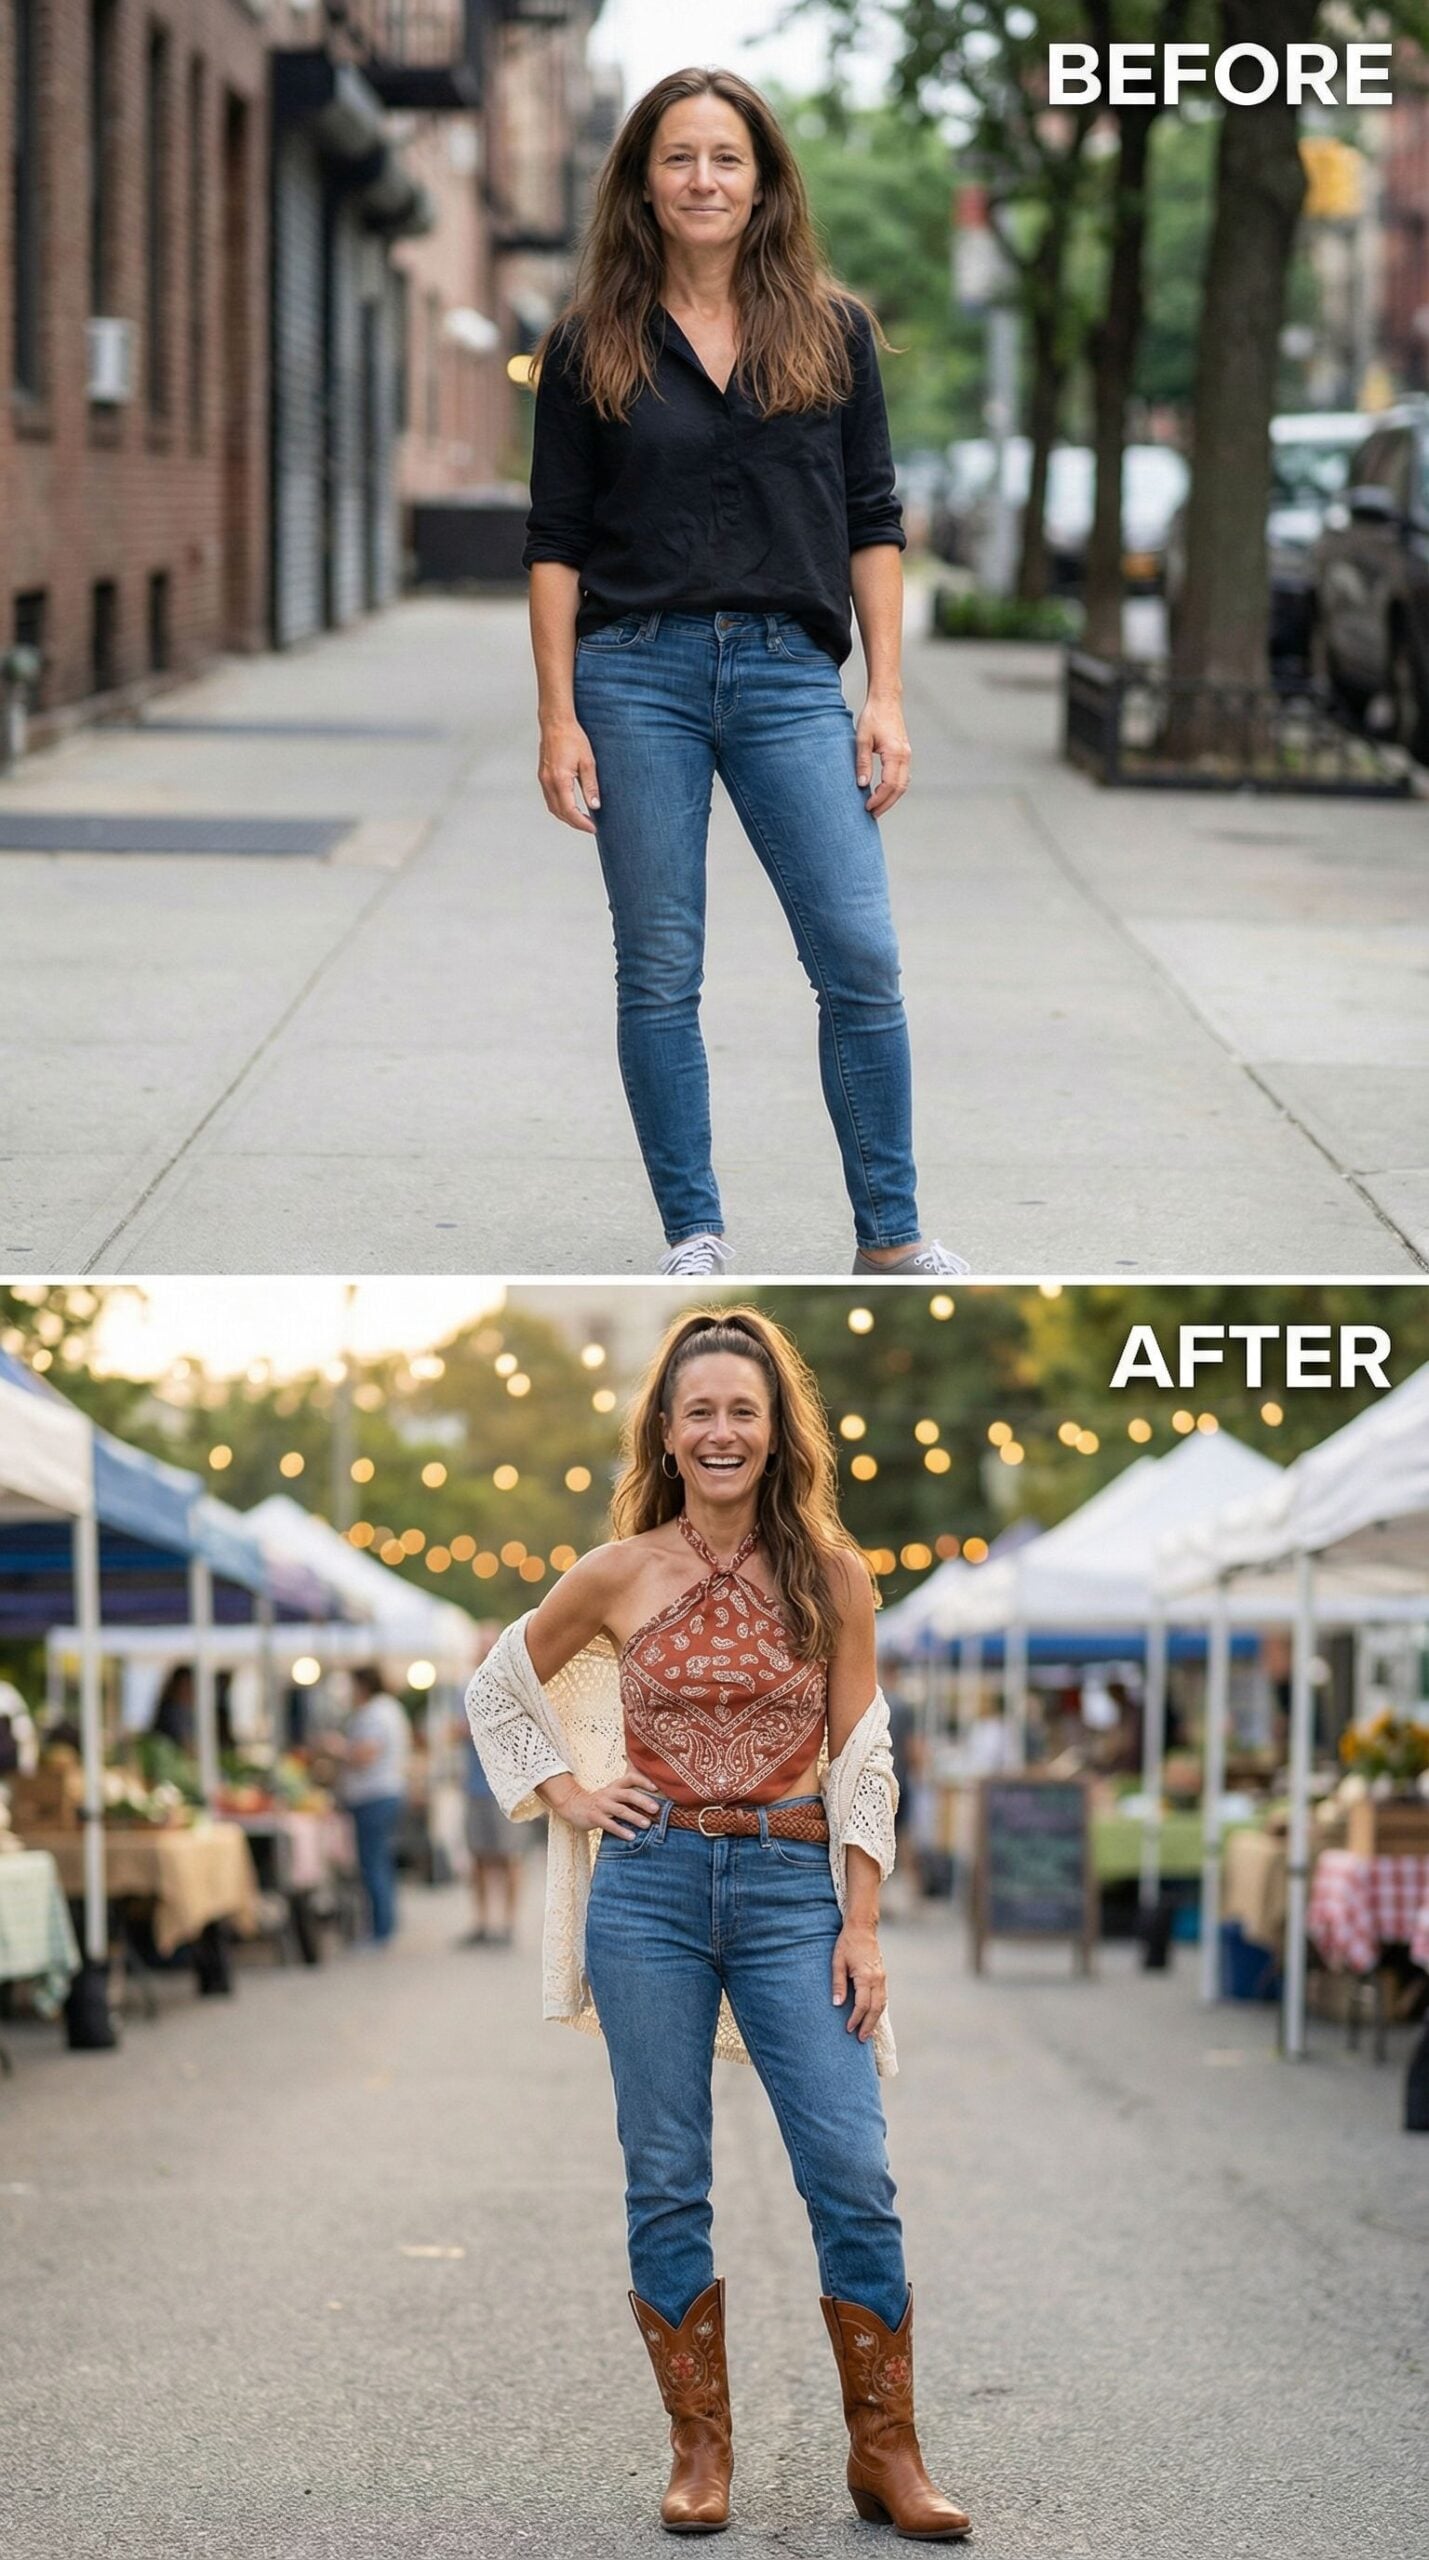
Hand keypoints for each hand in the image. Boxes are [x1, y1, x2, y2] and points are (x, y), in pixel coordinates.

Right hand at [538, 716, 601, 835]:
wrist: (556, 723)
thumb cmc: (572, 738)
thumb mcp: (587, 762)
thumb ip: (590, 786)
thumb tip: (594, 806)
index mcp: (560, 780)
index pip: (569, 811)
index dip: (581, 823)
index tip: (592, 828)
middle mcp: (548, 782)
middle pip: (559, 813)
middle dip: (574, 823)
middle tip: (589, 826)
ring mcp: (543, 780)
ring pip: (553, 807)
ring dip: (566, 816)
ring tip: (581, 819)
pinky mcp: (543, 776)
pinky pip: (550, 798)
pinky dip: (560, 807)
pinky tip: (570, 806)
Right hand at [556, 1777, 661, 1838]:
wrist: (573, 1805)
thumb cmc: (599, 1801)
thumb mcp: (613, 1793)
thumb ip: (628, 1794)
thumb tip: (653, 1800)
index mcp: (615, 1786)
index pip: (630, 1778)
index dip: (643, 1781)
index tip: (657, 1788)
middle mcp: (609, 1793)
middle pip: (628, 1794)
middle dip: (643, 1801)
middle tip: (656, 1809)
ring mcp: (601, 1805)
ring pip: (620, 1809)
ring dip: (634, 1817)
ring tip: (647, 1824)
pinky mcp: (594, 1817)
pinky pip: (609, 1824)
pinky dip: (621, 1830)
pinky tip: (631, 1836)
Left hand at [832, 1921, 886, 2039]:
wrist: (862, 1929)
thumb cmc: (847, 1944)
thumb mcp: (837, 1962)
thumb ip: (838, 1984)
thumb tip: (836, 2005)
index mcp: (865, 1977)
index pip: (862, 2005)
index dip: (856, 2019)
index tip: (848, 2029)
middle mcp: (877, 1979)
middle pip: (875, 2009)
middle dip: (868, 2025)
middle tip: (861, 2039)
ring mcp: (882, 1978)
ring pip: (882, 2004)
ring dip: (874, 2020)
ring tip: (868, 2033)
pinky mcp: (883, 1976)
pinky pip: (883, 1997)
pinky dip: (878, 2010)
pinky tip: (873, 2017)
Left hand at [855, 690, 910, 816]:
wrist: (886, 700)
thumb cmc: (873, 717)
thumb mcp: (862, 739)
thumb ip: (862, 762)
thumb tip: (862, 784)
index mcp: (895, 754)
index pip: (889, 785)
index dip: (879, 799)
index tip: (867, 807)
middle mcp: (905, 756)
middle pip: (899, 789)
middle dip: (886, 804)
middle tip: (872, 814)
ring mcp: (907, 755)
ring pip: (903, 784)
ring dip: (891, 798)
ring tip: (877, 807)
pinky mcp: (904, 753)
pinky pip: (903, 776)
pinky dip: (895, 788)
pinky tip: (883, 793)